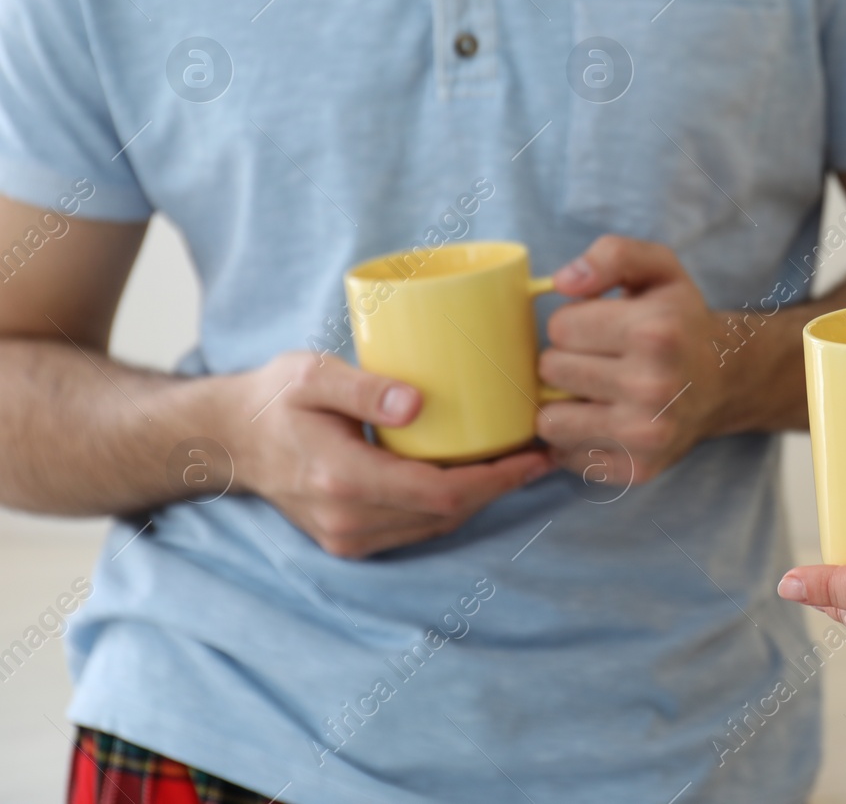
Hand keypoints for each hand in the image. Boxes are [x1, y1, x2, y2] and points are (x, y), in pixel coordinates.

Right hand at [217, 352, 553, 557]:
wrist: (230, 441)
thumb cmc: (275, 399)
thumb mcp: (312, 376)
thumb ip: (363, 387)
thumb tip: (418, 403)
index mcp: (342, 480)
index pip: (442, 493)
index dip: (497, 478)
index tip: (537, 452)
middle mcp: (348, 521)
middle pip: (449, 513)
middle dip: (502, 485)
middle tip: (545, 449)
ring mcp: (348, 538)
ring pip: (438, 525)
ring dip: (483, 497)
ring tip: (522, 459)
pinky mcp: (351, 540)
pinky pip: (419, 527)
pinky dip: (454, 504)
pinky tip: (479, 474)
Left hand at [537, 236, 727, 484]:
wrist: (726, 381)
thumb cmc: (681, 321)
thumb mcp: (658, 268)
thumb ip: (612, 254)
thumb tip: (563, 282)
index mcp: (655, 332)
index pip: (559, 327)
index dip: (575, 323)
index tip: (602, 329)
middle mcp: (653, 387)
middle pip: (551, 371)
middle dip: (567, 361)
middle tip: (601, 360)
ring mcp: (646, 434)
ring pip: (550, 420)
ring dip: (564, 404)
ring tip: (596, 391)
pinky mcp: (637, 470)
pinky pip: (568, 456)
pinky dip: (577, 439)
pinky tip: (605, 421)